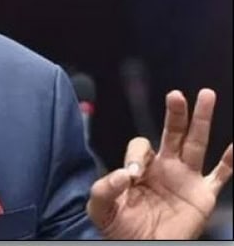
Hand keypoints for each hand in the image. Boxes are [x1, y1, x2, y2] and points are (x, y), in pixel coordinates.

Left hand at [87, 88, 232, 238]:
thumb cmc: (119, 228)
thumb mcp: (100, 208)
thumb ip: (103, 189)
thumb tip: (122, 174)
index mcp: (140, 167)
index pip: (141, 147)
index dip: (137, 155)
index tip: (132, 174)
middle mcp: (165, 167)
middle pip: (171, 132)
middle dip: (174, 113)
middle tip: (175, 95)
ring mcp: (186, 179)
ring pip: (196, 143)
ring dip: (201, 120)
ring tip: (206, 95)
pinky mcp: (203, 195)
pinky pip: (220, 176)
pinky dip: (230, 162)